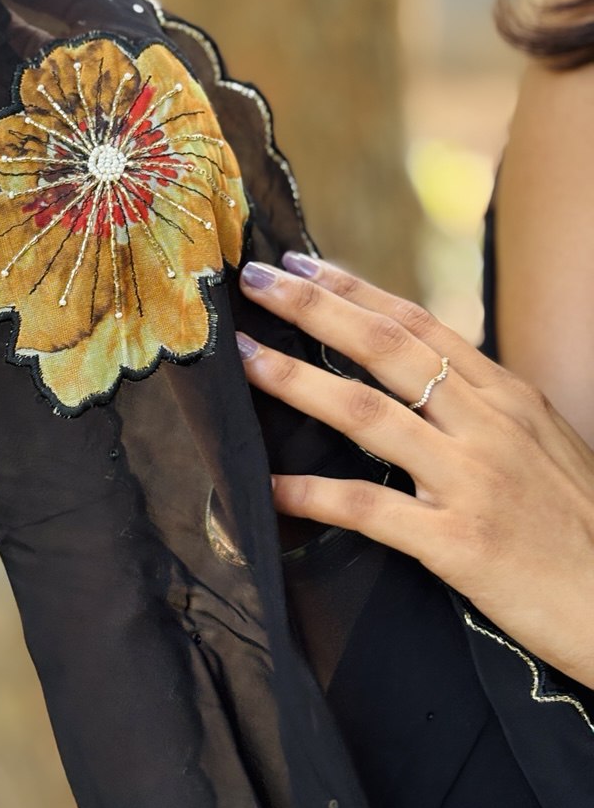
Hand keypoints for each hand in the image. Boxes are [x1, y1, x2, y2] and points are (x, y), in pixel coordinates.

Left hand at [235, 255, 593, 688]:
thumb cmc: (580, 525)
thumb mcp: (542, 442)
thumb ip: (482, 404)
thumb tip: (421, 370)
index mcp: (506, 396)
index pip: (416, 324)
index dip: (353, 290)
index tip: (301, 264)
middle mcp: (488, 424)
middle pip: (386, 348)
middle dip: (314, 309)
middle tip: (258, 280)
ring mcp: (473, 481)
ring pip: (369, 414)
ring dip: (298, 382)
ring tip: (247, 359)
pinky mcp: (461, 543)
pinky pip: (373, 510)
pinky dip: (317, 495)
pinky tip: (272, 488)